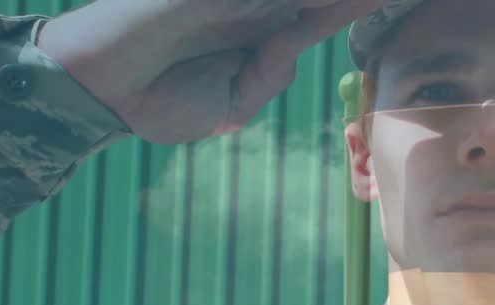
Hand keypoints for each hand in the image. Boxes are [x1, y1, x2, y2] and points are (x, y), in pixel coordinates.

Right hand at [38, 0, 385, 143]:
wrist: (100, 92)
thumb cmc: (160, 101)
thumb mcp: (233, 104)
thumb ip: (269, 75)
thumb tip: (294, 42)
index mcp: (265, 34)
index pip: (326, 13)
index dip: (358, 6)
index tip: (393, 0)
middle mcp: (254, 6)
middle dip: (352, 0)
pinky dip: (279, 2)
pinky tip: (319, 2)